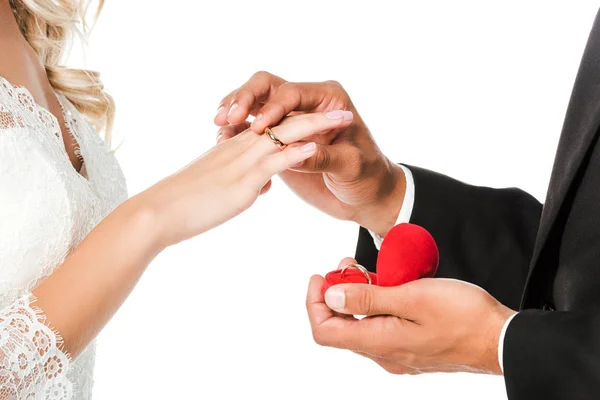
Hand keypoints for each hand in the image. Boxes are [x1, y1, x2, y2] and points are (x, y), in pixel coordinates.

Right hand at [140, 111, 352, 246]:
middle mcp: (242, 146)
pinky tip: (314, 147)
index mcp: (238, 146)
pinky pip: (272, 161)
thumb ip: (248, 181)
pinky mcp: (240, 180)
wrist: (158, 213)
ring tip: (343, 118)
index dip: (302, 120)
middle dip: (318, 116)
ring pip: (284, 133)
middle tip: (346, 112)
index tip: (329, 120)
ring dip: (316, 125)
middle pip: (285, 121)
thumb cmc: (188, 203)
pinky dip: (295, 153)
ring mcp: (242, 160)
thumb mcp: (224, 189)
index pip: (275, 125)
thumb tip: (265, 184)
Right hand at [214, 72, 405, 236]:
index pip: (291, 93)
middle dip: (244, 98)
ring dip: (234, 110)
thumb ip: (325, 159)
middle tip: (228, 116)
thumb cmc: (367, 178)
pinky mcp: (278, 141)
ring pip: (253, 104)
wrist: (368, 196)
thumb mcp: (351, 167)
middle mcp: (306, 104)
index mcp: (328, 98)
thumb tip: (297, 153)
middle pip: (265, 87)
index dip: (272, 108)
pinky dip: (236, 130)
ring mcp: (290, 121)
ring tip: (219, 124)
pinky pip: (251, 128)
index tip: (259, 128)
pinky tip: (223, 139)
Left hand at [306, 258, 515, 374]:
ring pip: (361, 326)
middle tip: (349, 265)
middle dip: (337, 293)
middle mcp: (384, 355)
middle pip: (342, 327)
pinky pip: (381, 329)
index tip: (320, 275)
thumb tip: (331, 296)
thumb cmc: (464, 315)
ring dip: (357, 297)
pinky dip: (375, 307)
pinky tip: (388, 286)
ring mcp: (399, 355)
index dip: (314, 302)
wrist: (504, 339)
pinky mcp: (412, 349)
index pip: (325, 331)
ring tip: (367, 270)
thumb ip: (368, 298)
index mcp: (380, 343)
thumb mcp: (412, 296)